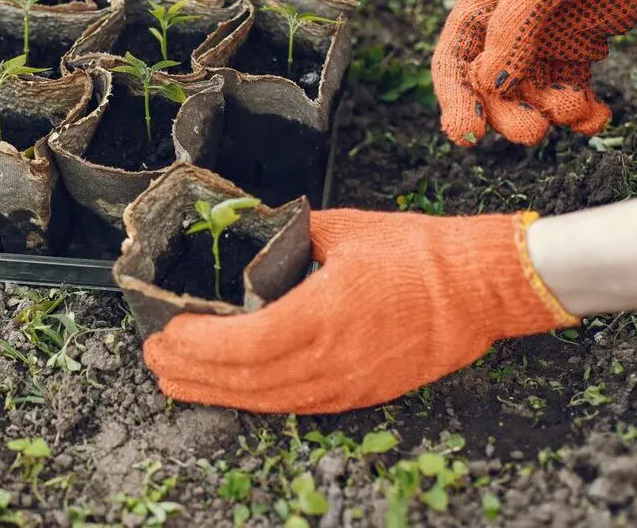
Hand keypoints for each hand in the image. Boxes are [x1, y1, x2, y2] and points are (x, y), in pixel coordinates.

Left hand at [141, 209, 578, 414]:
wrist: (481, 288)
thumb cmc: (418, 255)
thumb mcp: (343, 230)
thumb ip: (289, 237)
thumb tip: (252, 233)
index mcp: (325, 315)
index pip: (245, 343)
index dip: (198, 344)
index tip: (167, 332)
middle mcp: (332, 360)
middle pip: (245, 380)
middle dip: (191, 372)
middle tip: (154, 358)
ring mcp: (347, 384)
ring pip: (267, 400)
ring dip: (215, 392)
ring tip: (176, 381)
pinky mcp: (360, 395)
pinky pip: (295, 405)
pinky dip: (255, 399)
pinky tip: (231, 391)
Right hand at [432, 0, 636, 146]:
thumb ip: (513, 30)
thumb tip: (491, 84)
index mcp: (480, 6)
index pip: (454, 63)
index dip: (456, 101)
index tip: (468, 135)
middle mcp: (504, 29)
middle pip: (493, 90)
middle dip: (509, 115)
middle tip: (534, 132)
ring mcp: (541, 41)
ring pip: (533, 96)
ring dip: (553, 111)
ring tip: (579, 108)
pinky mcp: (577, 49)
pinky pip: (571, 91)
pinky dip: (584, 112)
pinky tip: (599, 116)